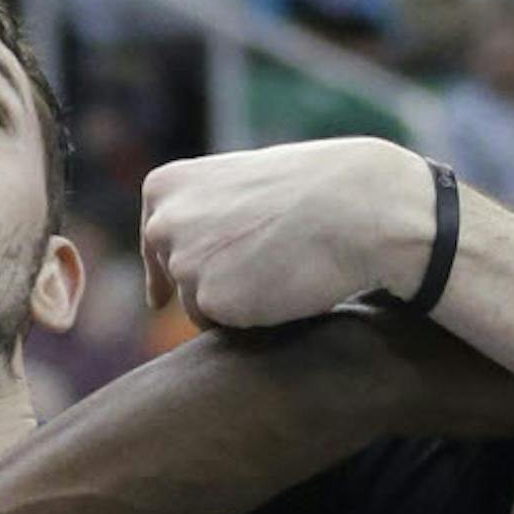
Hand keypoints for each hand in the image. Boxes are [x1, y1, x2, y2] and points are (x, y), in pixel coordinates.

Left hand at [141, 138, 433, 327]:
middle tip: (257, 273)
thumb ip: (207, 212)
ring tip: (281, 270)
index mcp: (165, 185)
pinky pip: (224, 329)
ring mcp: (184, 262)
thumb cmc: (314, 189)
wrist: (358, 206)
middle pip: (176, 277)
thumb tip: (186, 261)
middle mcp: (164, 221)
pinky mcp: (210, 300)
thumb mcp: (243, 185)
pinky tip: (283, 290)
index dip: (168, 269)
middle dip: (207, 285)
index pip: (155, 241)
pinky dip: (251, 320)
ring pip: (199, 307)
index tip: (171, 293)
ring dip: (235, 303)